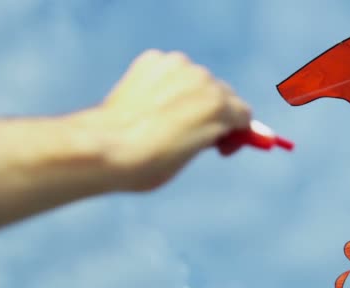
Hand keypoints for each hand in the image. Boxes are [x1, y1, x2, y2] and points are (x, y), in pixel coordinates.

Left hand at [74, 49, 251, 191]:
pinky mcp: (153, 60)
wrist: (105, 147)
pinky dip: (165, 84)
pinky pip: (169, 71)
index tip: (222, 146)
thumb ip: (211, 139)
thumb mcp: (190, 157)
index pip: (244, 114)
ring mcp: (177, 66)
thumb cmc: (149, 164)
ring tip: (165, 121)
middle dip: (215, 112)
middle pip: (222, 94)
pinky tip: (148, 105)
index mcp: (220, 107)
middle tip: (197, 136)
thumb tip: (220, 133)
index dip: (235, 133)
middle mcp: (204, 79)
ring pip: (195, 79)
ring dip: (190, 95)